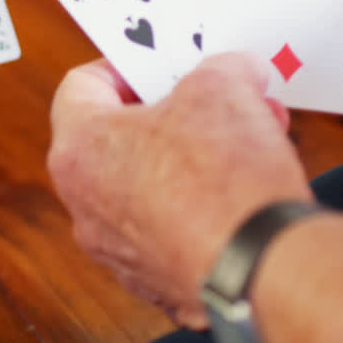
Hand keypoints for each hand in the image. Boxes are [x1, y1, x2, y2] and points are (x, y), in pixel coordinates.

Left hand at [47, 54, 309, 327]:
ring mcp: (120, 250)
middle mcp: (87, 206)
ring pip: (152, 184)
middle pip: (122, 137)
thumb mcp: (224, 87)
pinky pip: (175, 227)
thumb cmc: (224, 182)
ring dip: (197, 154)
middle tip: (216, 96)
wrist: (262, 267)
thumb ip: (222, 68)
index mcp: (80, 150)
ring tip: (251, 136)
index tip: (157, 62)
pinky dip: (206, 204)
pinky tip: (248, 188)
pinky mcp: (159, 280)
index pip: (81, 86)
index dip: (124, 65)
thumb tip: (236, 70)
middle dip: (177, 110)